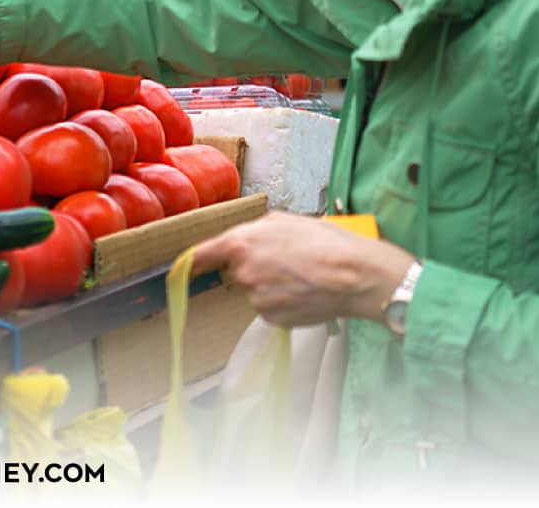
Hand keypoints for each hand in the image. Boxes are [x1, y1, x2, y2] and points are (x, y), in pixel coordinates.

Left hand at [191, 212, 416, 327]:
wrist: (355, 275)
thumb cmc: (326, 243)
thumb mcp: (285, 220)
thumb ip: (254, 230)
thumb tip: (242, 239)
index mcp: (241, 243)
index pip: (202, 254)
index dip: (192, 261)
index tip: (183, 266)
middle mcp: (242, 273)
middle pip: (236, 272)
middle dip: (254, 267)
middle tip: (286, 261)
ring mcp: (255, 298)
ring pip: (254, 291)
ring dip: (270, 285)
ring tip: (301, 276)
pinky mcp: (271, 317)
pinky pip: (269, 308)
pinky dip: (282, 302)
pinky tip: (303, 292)